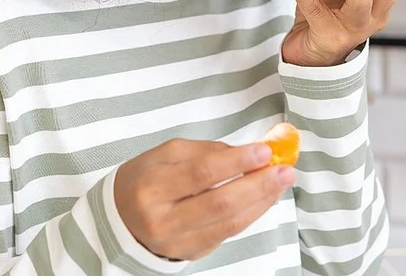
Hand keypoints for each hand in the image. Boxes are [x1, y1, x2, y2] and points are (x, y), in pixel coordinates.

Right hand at [114, 138, 295, 260]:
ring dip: (261, 201)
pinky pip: (228, 233)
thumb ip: (205, 151)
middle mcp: (162, 220)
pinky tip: (265, 198)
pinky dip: (251, 214)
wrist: (121, 218)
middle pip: (220, 203)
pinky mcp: (191, 254)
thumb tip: (246, 152)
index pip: (200, 174)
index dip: (236, 162)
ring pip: (229, 223)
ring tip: (281, 182)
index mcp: (151, 187)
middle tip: (284, 169)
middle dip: (257, 185)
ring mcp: (177, 242)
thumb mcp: (164, 154)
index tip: (263, 151)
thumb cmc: (146, 180)